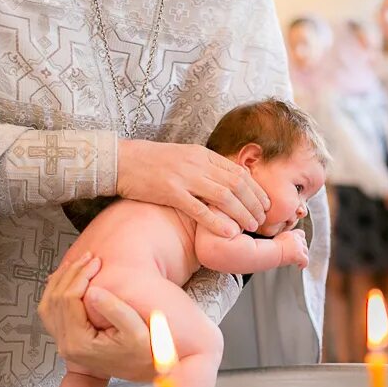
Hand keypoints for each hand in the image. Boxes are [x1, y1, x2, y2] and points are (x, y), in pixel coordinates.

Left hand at [37, 252, 154, 381]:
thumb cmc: (146, 353)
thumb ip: (115, 311)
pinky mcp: (69, 342)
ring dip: (61, 281)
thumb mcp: (137, 331)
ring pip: (48, 306)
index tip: (96, 262)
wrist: (148, 370)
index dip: (81, 275)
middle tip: (89, 258)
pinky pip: (51, 314)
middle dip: (72, 273)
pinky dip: (55, 294)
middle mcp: (67, 346)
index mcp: (80, 343)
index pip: (69, 299)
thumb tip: (92, 291)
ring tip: (77, 264)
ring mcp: (65, 344)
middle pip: (55, 299)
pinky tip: (66, 282)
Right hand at [117, 140, 268, 237]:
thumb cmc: (151, 162)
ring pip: (224, 196)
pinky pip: (198, 208)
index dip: (256, 189)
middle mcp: (197, 164)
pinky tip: (229, 232)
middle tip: (263, 220)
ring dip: (241, 213)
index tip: (265, 204)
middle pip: (237, 184)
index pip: (239, 172)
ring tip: (251, 227)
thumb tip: (227, 182)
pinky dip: (216, 221)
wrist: (121, 160)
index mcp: (202, 154)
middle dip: (254, 203)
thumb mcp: (184, 158)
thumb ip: (205, 168)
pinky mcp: (169, 191)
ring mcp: (184, 177)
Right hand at [274, 228, 308, 268]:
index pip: (301, 234)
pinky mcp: (300, 255)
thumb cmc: (270, 248)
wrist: (271, 252)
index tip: (298, 245)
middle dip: (302, 249)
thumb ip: (285, 240)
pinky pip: (306, 261)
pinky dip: (303, 264)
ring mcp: (299, 247)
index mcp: (292, 234)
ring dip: (303, 256)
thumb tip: (285, 244)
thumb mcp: (278, 239)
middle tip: (297, 254)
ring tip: (297, 261)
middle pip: (305, 243)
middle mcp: (297, 239)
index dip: (301, 240)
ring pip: (306, 252)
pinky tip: (299, 267)